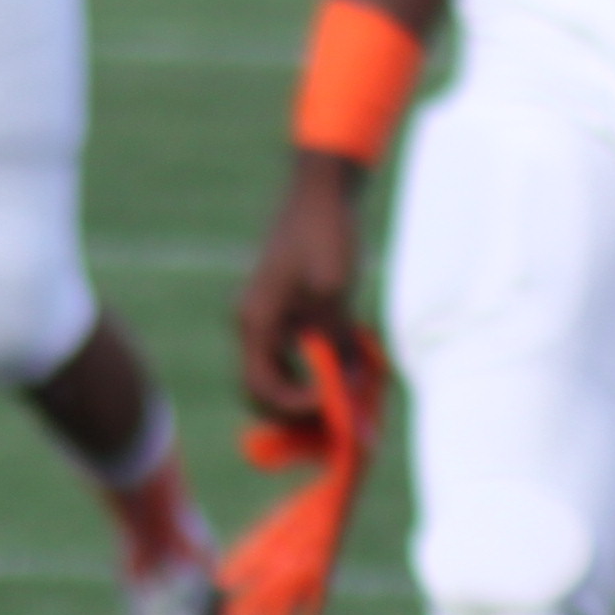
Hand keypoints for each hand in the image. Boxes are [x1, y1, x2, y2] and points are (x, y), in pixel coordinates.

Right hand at [234, 154, 367, 436]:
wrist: (322, 192)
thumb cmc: (323, 235)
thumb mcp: (333, 294)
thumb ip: (335, 344)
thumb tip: (348, 390)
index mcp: (255, 321)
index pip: (262, 388)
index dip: (297, 407)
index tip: (335, 404)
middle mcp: (256, 324)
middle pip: (267, 389)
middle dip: (304, 412)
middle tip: (345, 422)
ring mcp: (272, 317)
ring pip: (288, 375)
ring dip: (320, 392)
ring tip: (357, 398)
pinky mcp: (291, 310)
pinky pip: (303, 353)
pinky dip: (327, 366)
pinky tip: (359, 363)